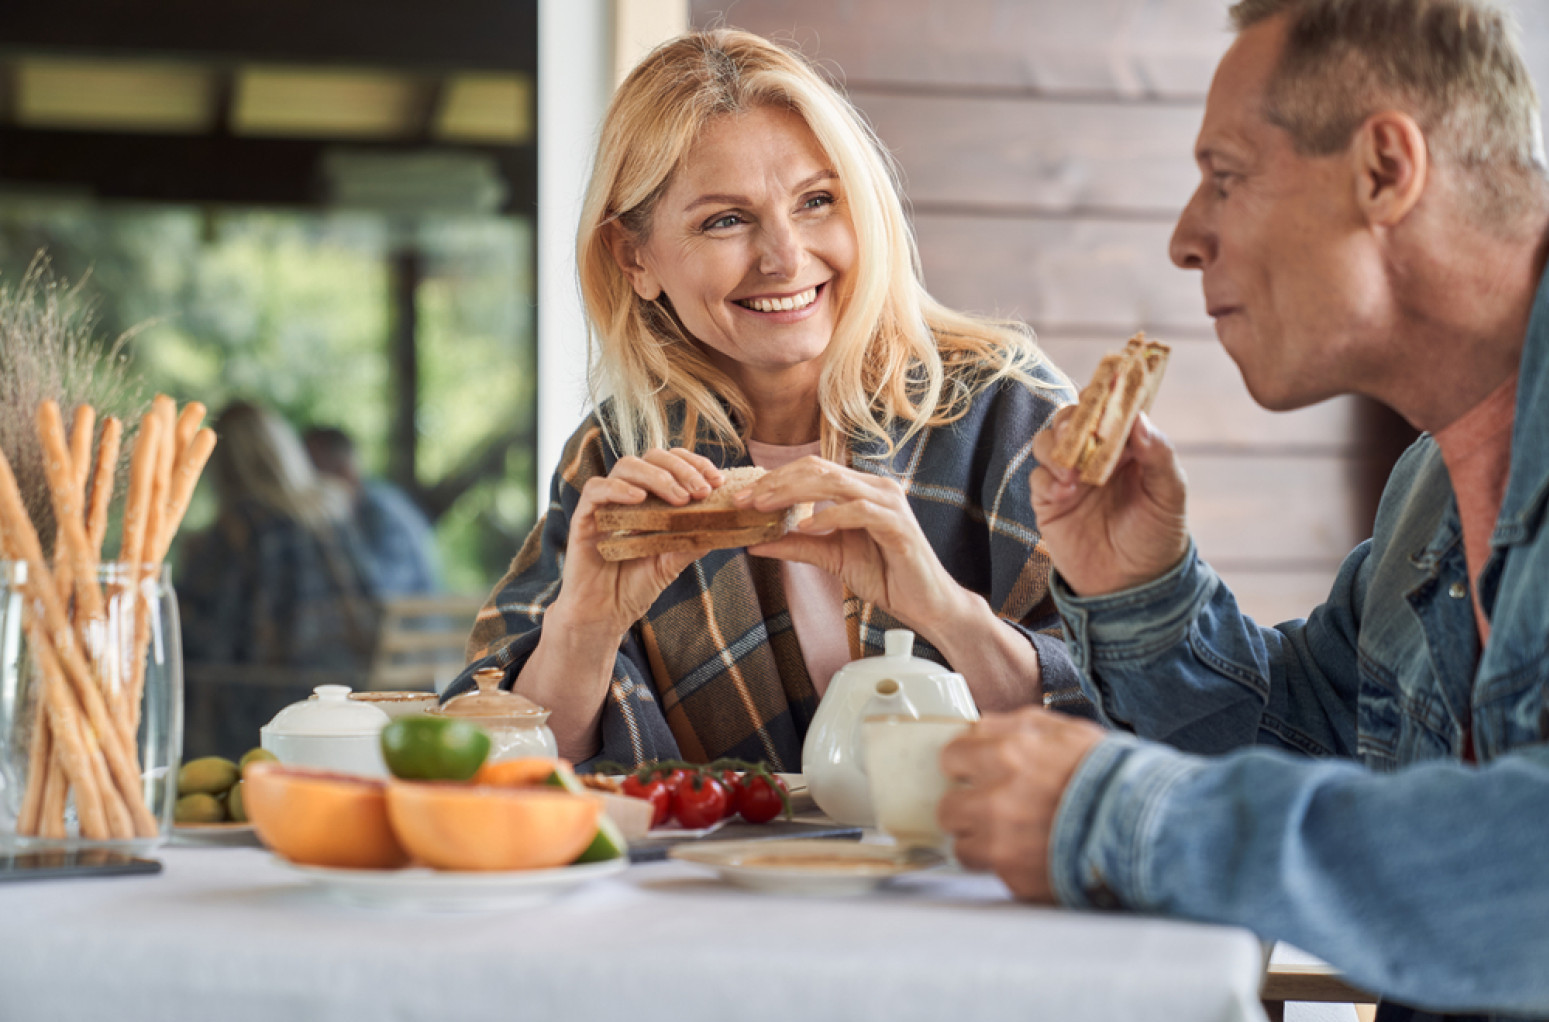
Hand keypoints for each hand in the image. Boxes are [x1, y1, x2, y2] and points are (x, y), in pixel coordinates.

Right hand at [551, 448, 722, 638]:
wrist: (605, 616)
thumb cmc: (636, 587)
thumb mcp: (672, 562)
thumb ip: (692, 541)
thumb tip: (722, 523)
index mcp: (650, 499)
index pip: (672, 464)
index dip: (695, 465)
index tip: (717, 481)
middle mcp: (627, 495)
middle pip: (652, 457)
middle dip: (681, 469)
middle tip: (701, 491)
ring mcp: (605, 504)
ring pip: (626, 466)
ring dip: (657, 477)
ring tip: (679, 498)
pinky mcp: (584, 517)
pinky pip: (595, 489)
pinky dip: (618, 488)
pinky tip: (639, 499)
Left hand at [733, 456, 973, 638]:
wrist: (924, 604)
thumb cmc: (885, 576)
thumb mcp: (831, 557)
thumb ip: (797, 545)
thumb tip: (754, 543)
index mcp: (860, 489)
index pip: (812, 469)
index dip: (775, 479)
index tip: (743, 497)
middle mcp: (876, 487)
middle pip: (818, 469)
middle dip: (776, 482)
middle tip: (745, 499)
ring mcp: (889, 503)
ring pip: (835, 483)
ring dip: (794, 492)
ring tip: (764, 507)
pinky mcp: (898, 524)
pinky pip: (859, 511)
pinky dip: (829, 516)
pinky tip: (805, 525)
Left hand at [937, 707, 1106, 901]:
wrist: (1147, 827)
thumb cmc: (1111, 775)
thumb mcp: (1065, 731)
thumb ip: (1014, 726)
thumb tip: (979, 729)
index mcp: (1006, 755)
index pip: (950, 756)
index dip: (965, 765)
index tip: (974, 772)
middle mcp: (995, 799)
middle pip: (947, 806)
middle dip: (966, 806)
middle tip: (991, 807)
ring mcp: (1001, 843)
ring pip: (961, 844)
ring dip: (980, 840)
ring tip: (1009, 836)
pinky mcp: (1013, 877)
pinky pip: (989, 872)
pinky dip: (1005, 866)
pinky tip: (1029, 855)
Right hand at [1030, 409, 1189, 596]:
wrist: (1132, 586)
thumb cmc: (1157, 537)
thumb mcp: (1169, 496)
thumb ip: (1159, 455)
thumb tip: (1139, 419)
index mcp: (1126, 446)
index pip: (1109, 409)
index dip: (1103, 396)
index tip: (1102, 393)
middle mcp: (1094, 455)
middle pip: (1070, 419)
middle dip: (1071, 420)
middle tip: (1078, 435)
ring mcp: (1069, 477)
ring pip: (1047, 442)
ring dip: (1056, 449)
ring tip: (1072, 474)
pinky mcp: (1048, 501)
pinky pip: (1037, 477)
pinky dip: (1047, 479)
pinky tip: (1065, 494)